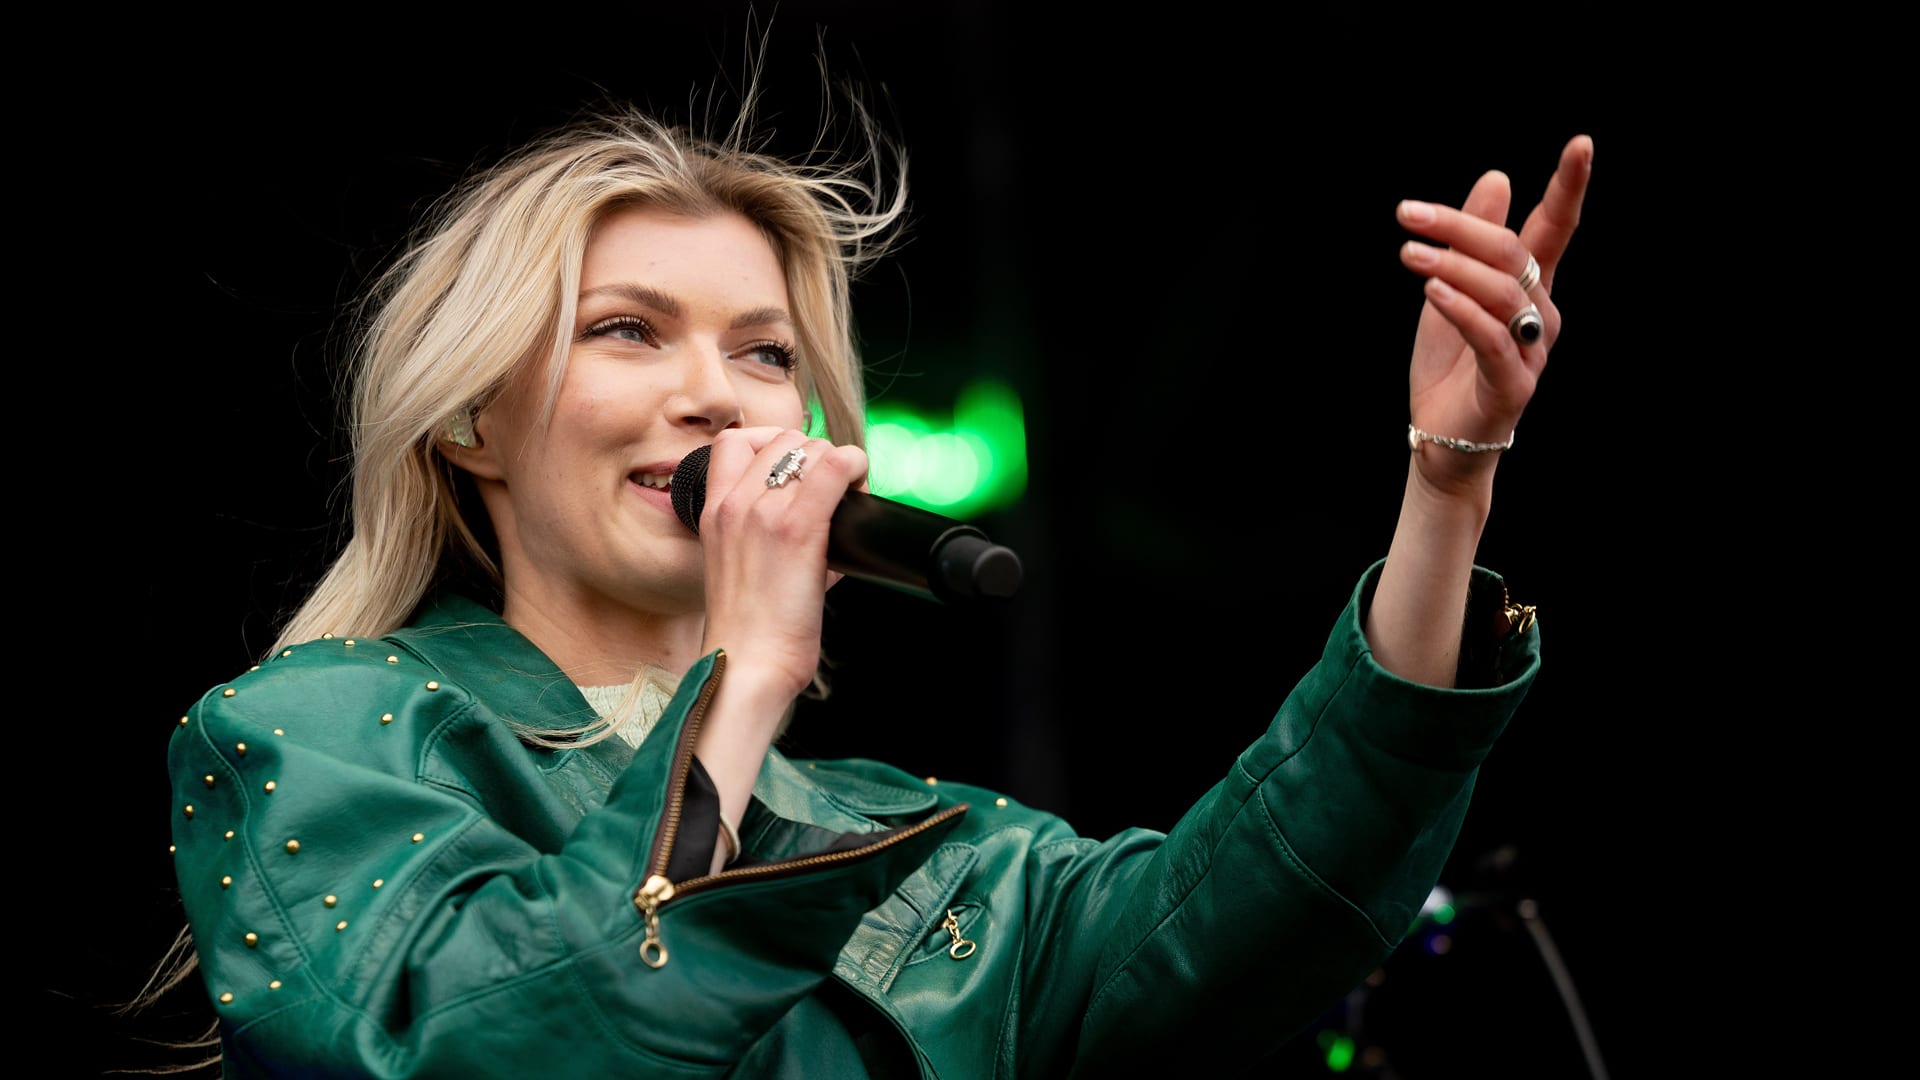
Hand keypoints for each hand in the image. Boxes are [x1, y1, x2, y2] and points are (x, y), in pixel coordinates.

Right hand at [695, 426, 868, 704]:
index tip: (798, 473)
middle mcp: (733, 504)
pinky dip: (855, 467)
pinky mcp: (797, 529)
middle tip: (833, 490)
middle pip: (783, 439)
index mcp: (712, 511)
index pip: (736, 441)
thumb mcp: (738, 568)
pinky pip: (834, 467)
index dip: (776, 445)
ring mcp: (763, 513)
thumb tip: (824, 519)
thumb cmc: (750, 630)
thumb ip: (767, 534)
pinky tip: (860, 487)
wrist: (745, 666)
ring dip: (838, 466)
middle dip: (815, 455)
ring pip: (812, 448)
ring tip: (847, 497)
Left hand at [1397, 135, 1593, 497]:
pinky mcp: (1512, 385)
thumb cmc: (1451, 367)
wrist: (1442, 442)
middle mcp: (1542, 315)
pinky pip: (1490, 338)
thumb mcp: (1452, 292)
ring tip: (1409, 252)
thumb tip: (1497, 176)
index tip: (1581, 143)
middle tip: (1407, 212)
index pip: (1556, 228)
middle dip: (1462, 226)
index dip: (1570, 187)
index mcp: (1531, 289)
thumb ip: (1472, 241)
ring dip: (1453, 265)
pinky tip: (1433, 289)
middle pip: (1514, 254)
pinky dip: (1461, 309)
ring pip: (1502, 292)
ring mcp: (1531, 352)